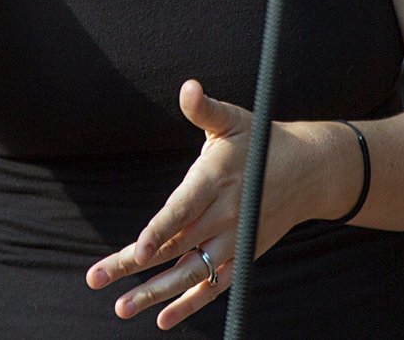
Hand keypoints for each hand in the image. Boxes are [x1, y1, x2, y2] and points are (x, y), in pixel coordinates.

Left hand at [85, 80, 327, 329]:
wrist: (308, 172)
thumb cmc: (260, 140)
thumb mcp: (232, 119)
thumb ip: (204, 108)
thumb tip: (188, 87)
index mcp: (215, 180)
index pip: (183, 210)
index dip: (160, 231)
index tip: (138, 251)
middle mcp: (224, 215)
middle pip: (174, 245)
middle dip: (132, 264)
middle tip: (95, 278)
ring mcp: (234, 240)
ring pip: (191, 272)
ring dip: (155, 293)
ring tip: (122, 307)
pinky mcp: (243, 255)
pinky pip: (215, 286)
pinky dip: (191, 303)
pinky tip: (163, 318)